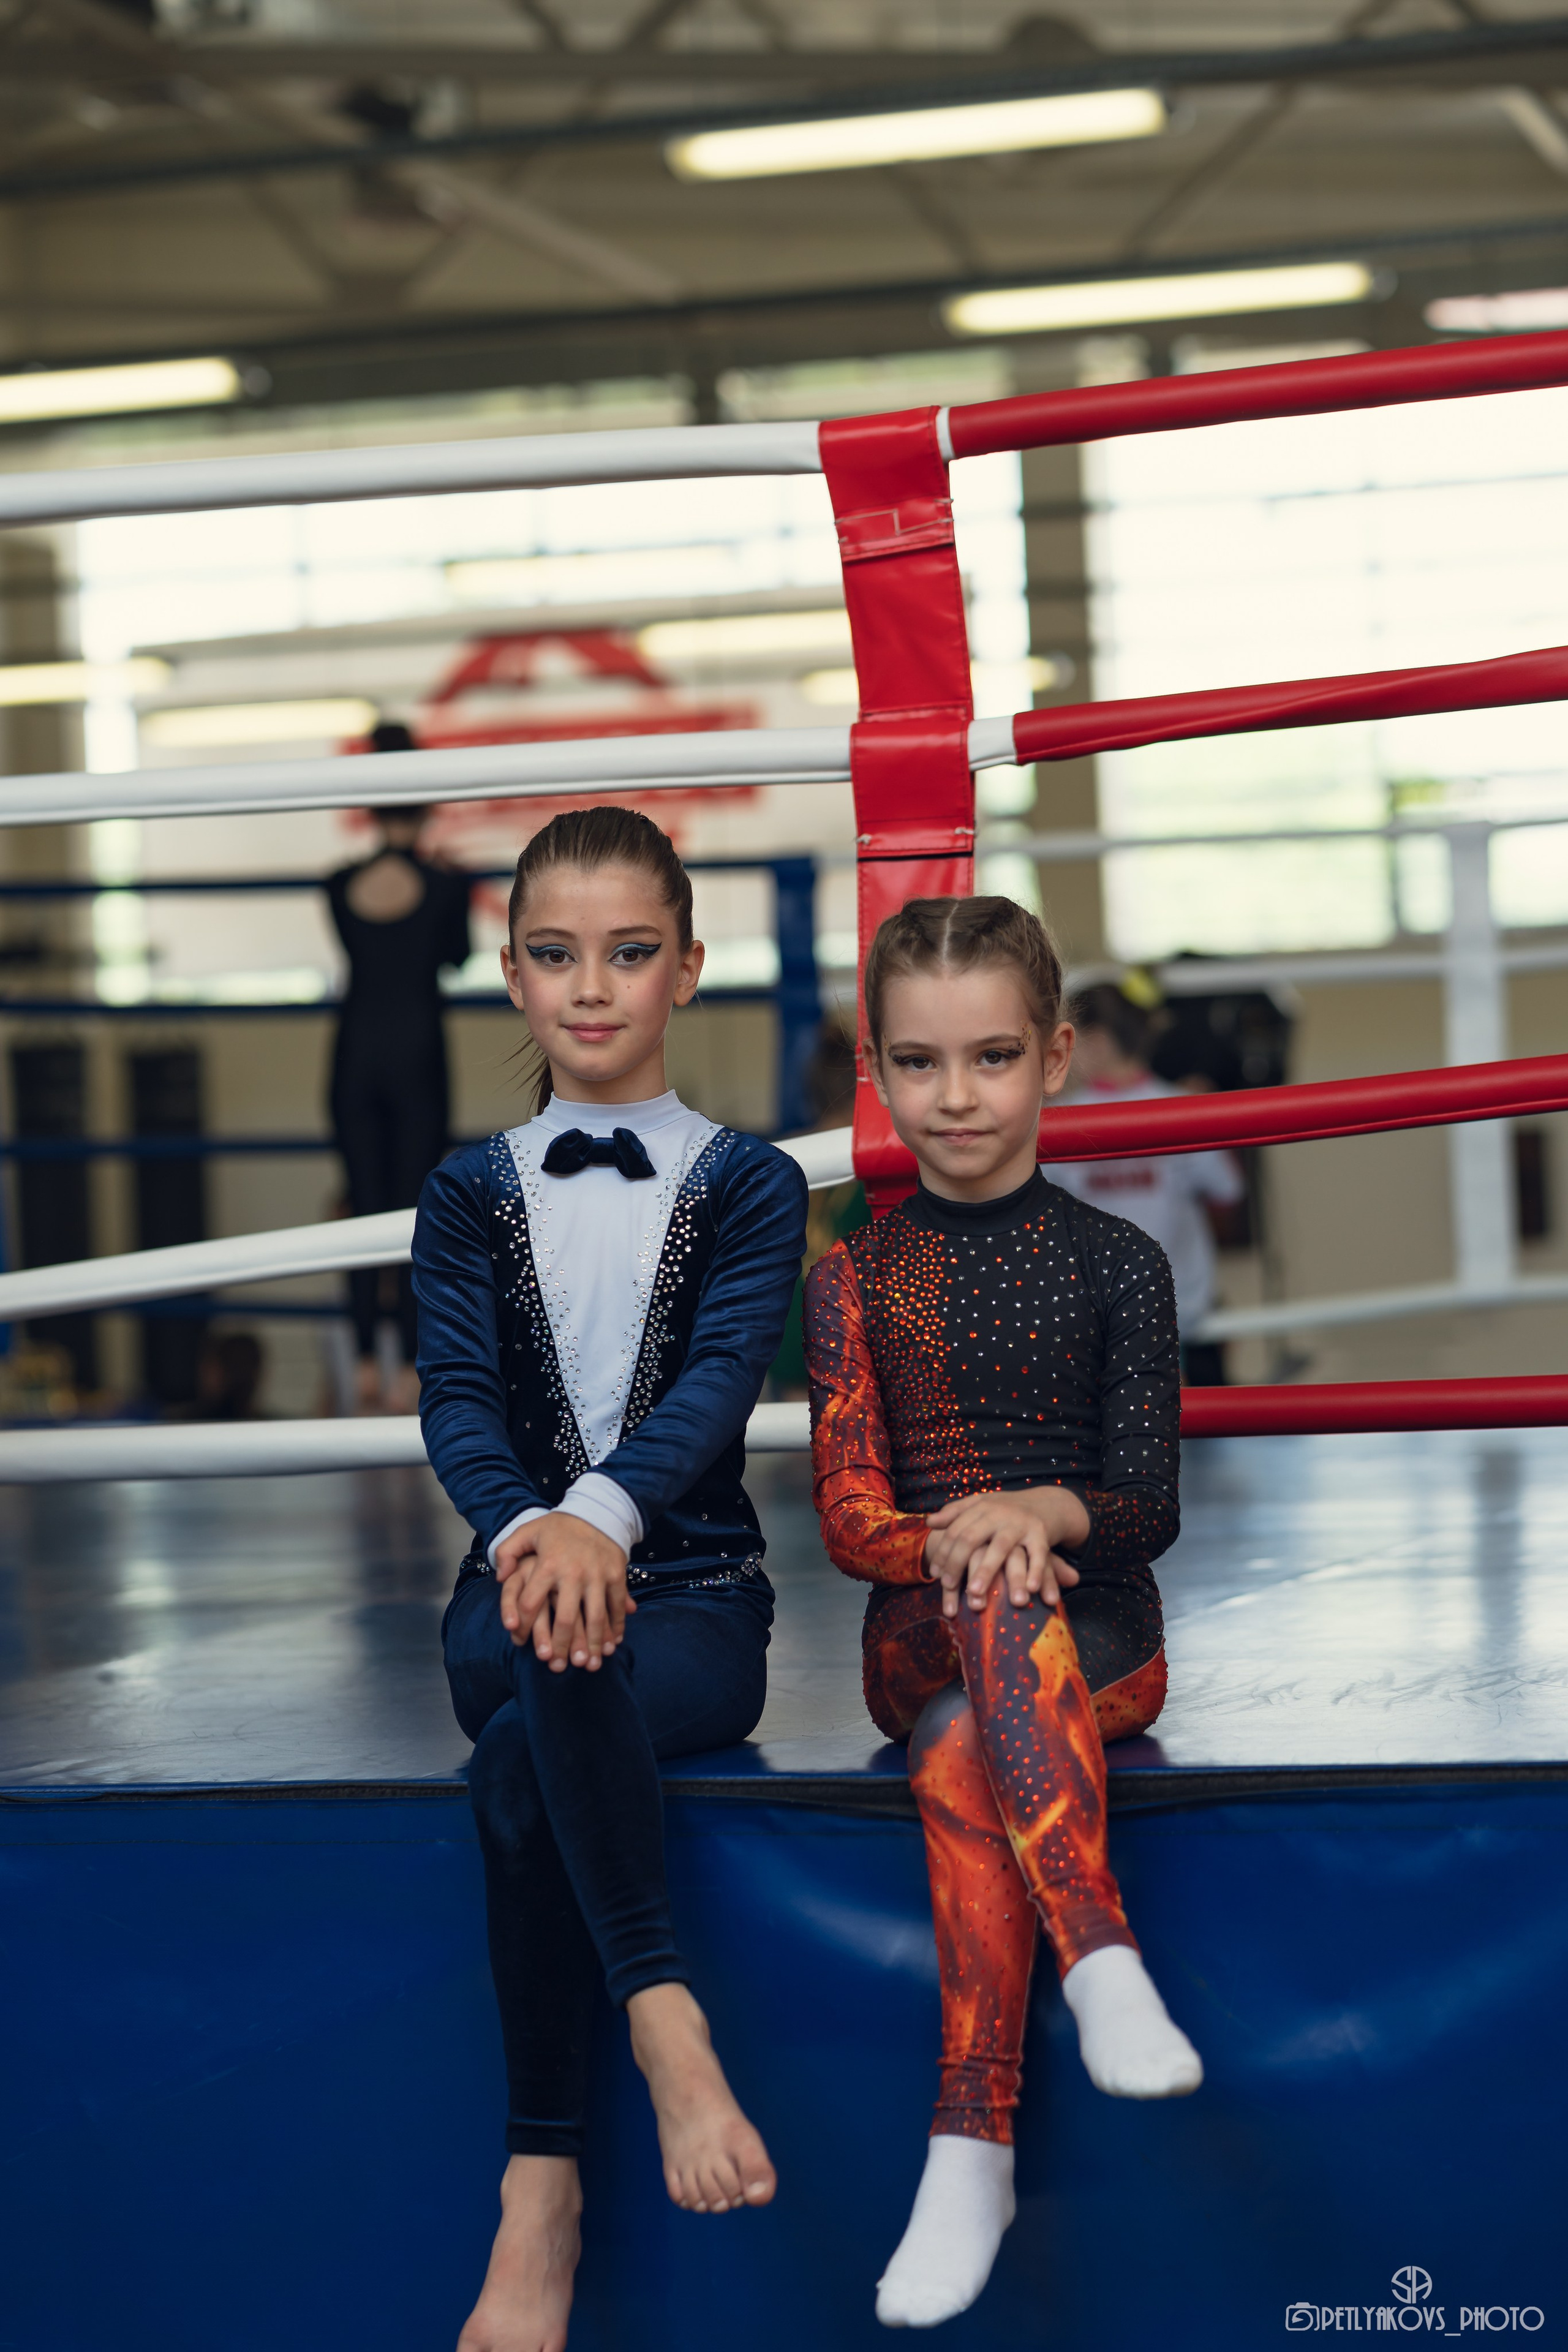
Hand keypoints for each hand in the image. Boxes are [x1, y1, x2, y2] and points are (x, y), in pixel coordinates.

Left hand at [495, 1512, 635, 1670]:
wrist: (598, 1511)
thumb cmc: (558, 1527)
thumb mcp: (528, 1531)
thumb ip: (508, 1552)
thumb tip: (499, 1577)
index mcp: (547, 1564)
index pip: (530, 1601)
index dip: (522, 1625)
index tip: (519, 1643)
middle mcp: (573, 1572)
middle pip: (566, 1618)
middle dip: (562, 1645)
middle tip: (559, 1667)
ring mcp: (597, 1575)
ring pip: (596, 1617)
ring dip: (593, 1644)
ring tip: (588, 1664)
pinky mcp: (616, 1575)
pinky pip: (617, 1606)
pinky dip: (616, 1627)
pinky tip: (612, 1644)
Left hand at [924, 1487, 1087, 1617]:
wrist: (1047, 1503)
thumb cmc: (1007, 1510)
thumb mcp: (981, 1505)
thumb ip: (955, 1512)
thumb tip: (929, 1522)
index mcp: (981, 1507)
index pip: (955, 1530)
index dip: (943, 1551)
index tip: (934, 1573)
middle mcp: (998, 1514)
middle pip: (971, 1538)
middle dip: (956, 1563)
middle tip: (946, 1586)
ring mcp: (1019, 1523)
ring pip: (1000, 1548)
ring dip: (986, 1571)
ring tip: (975, 1594)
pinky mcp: (1041, 1533)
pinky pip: (1037, 1554)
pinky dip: (1034, 1571)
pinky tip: (1028, 1589)